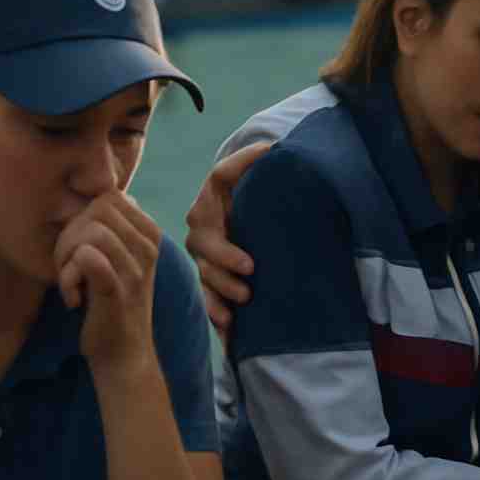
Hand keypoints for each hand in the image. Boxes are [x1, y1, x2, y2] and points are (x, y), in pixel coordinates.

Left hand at [55, 189, 161, 374]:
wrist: (125, 358)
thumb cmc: (115, 307)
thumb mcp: (124, 260)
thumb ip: (117, 230)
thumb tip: (105, 197)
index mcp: (150, 236)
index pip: (109, 197)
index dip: (83, 218)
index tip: (79, 250)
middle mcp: (148, 249)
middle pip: (97, 209)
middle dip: (71, 234)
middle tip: (68, 267)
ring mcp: (135, 271)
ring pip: (90, 233)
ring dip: (66, 257)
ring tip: (70, 283)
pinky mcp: (118, 293)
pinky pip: (88, 259)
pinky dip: (69, 278)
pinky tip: (72, 299)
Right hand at [184, 141, 271, 336]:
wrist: (253, 206)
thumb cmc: (258, 186)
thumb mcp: (257, 170)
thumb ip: (259, 159)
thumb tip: (276, 149)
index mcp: (214, 193)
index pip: (215, 200)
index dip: (226, 239)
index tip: (250, 262)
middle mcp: (203, 222)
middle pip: (205, 246)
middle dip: (224, 265)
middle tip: (249, 278)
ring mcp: (205, 252)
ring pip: (205, 274)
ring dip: (219, 293)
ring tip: (238, 308)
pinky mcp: (212, 275)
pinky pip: (209, 296)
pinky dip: (217, 311)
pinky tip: (228, 329)